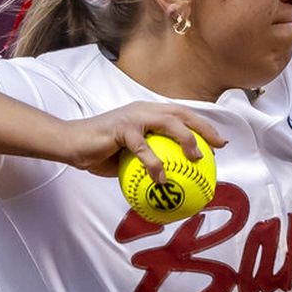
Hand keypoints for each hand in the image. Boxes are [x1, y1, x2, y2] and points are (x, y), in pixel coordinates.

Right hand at [56, 102, 225, 183]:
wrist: (72, 144)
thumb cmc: (101, 152)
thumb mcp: (131, 157)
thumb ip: (151, 161)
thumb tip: (174, 181)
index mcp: (148, 114)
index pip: (182, 115)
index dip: (203, 127)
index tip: (219, 144)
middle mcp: (144, 110)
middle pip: (182, 114)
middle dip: (203, 128)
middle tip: (218, 147)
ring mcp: (133, 117)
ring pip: (168, 122)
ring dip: (185, 139)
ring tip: (196, 158)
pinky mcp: (120, 128)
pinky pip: (143, 148)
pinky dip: (154, 164)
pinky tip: (161, 180)